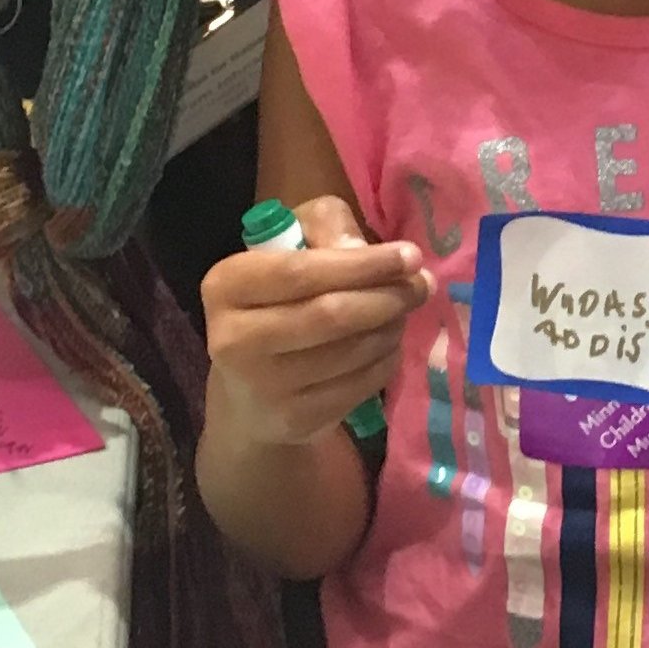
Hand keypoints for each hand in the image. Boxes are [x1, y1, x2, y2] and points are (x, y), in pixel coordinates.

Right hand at [199, 198, 426, 446]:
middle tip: (423, 285)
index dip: (362, 264)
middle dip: (387, 296)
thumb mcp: (291, 247)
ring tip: (404, 311)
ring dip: (391, 327)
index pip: (299, 272)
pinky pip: (359, 385)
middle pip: (329, 314)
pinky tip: (388, 344)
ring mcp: (263, 387)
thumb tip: (365, 252)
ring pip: (350, 352)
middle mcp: (233, 340)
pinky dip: (385, 361)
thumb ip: (325, 228)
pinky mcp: (294, 420)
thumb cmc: (277, 302)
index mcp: (226, 286)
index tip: (410, 256)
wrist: (249, 395)